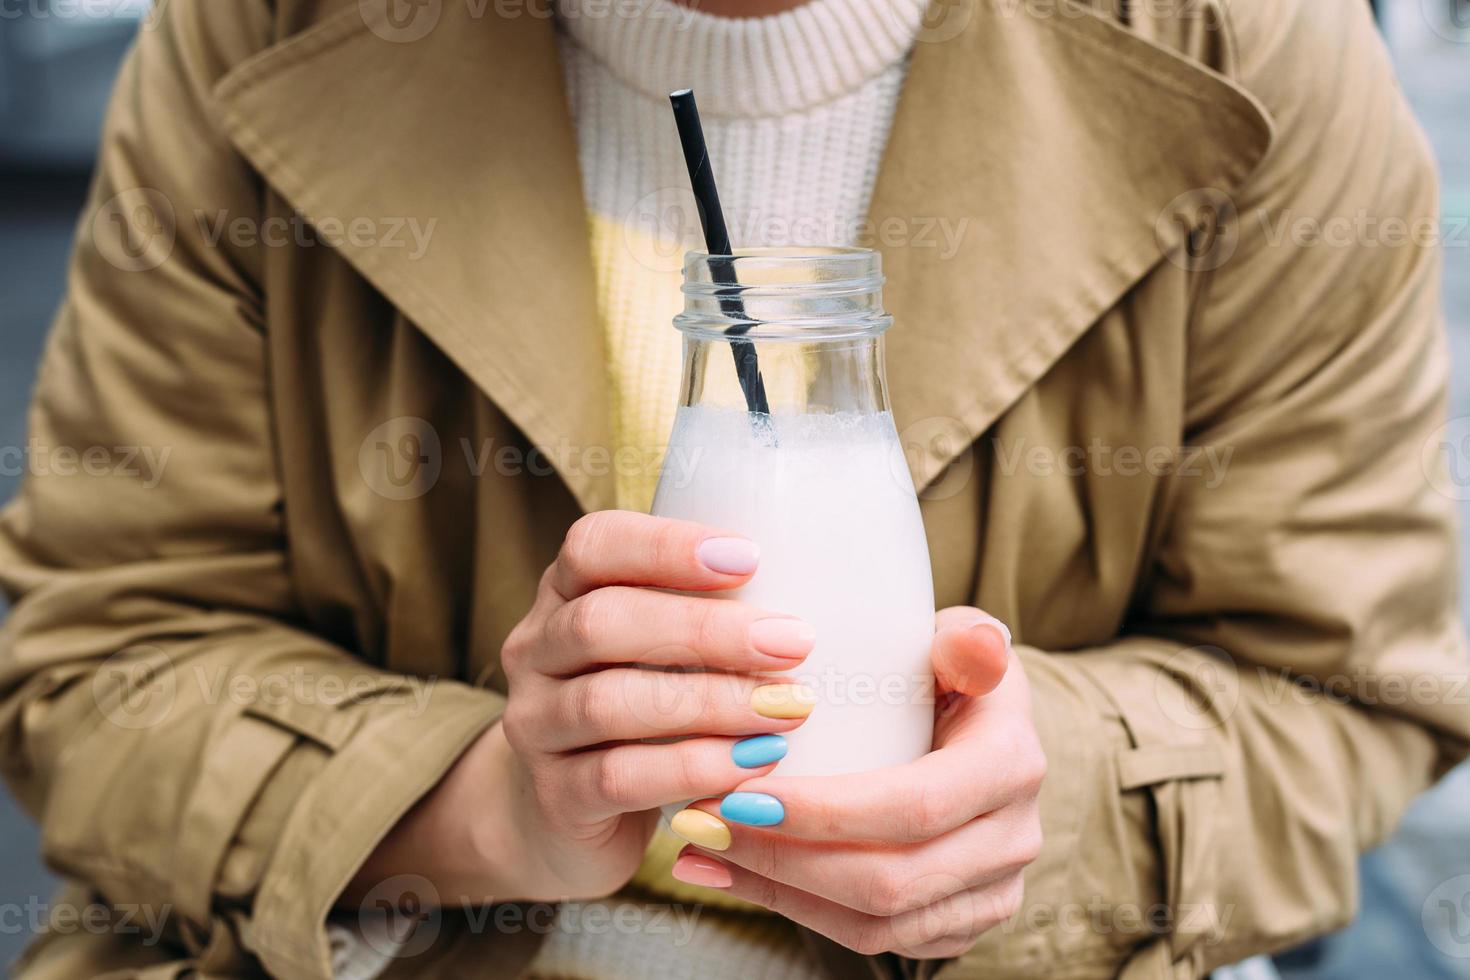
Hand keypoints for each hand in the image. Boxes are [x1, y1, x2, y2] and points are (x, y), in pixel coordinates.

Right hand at [344, 511, 818, 905]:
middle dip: (705, 631)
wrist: (564, 823)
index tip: (751, 558)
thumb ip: (712, 613)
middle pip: (603, 622)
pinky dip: (690, 768)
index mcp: (565, 593)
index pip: (593, 545)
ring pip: (608, 702)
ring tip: (787, 710)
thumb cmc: (645, 712)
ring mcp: (534, 726)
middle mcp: (536, 652)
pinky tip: (752, 767)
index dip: (666, 546)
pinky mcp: (552, 798)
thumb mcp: (663, 651)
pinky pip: (616, 778)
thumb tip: (827, 588)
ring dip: (709, 703)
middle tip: (793, 643)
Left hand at [670, 607, 1044, 958]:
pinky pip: (873, 939)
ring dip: (778, 893)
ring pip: (876, 923)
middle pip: (889, 881)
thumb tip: (970, 643)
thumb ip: (965, 638)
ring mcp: (991, 890)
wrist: (983, 731)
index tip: (744, 795)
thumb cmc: (951, 674)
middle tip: (706, 824)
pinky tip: (737, 876)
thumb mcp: (960, 640)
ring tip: (706, 853)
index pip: (914, 806)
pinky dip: (796, 912)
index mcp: (1012, 764)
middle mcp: (1013, 838)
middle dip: (783, 859)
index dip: (826, 812)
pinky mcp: (959, 921)